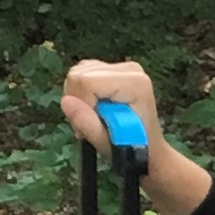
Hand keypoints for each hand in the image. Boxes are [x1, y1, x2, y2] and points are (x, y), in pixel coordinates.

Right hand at [58, 59, 208, 214]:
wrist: (148, 148)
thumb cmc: (131, 148)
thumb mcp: (105, 142)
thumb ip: (87, 123)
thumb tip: (66, 101)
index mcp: (134, 82)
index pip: (86, 81)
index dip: (81, 104)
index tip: (91, 125)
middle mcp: (130, 68)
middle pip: (79, 74)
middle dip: (78, 101)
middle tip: (91, 125)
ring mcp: (122, 66)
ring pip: (77, 73)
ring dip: (78, 98)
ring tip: (94, 118)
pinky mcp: (113, 68)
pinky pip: (82, 74)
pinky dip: (82, 93)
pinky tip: (94, 108)